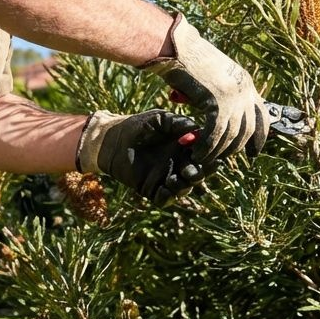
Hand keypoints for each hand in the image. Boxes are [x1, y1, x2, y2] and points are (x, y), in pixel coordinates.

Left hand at [77, 109, 213, 205]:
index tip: (204, 154)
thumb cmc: (136, 125)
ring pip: (183, 188)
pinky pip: (164, 199)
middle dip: (198, 174)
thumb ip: (179, 122)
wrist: (110, 139)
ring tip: (174, 179)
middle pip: (198, 174)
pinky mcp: (150, 188)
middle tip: (189, 170)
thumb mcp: (159, 119)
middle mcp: (179, 163)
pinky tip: (165, 189)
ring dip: (183, 186)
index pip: (204, 155)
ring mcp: (165, 177)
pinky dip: (167, 197)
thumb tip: (199, 128)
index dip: (208, 156)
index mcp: (185, 147)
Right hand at [141, 14, 267, 161]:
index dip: (259, 137)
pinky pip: (215, 132)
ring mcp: (233, 95)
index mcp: (245, 83)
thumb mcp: (210, 78)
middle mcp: (244, 89)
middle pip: (247, 129)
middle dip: (234, 148)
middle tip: (219, 159)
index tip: (253, 152)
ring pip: (231, 134)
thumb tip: (216, 116)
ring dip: (216, 151)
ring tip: (201, 158)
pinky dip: (206, 145)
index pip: (261, 116)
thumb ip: (219, 95)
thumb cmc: (185, 61)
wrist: (175, 48)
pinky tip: (196, 151)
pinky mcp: (217, 101)